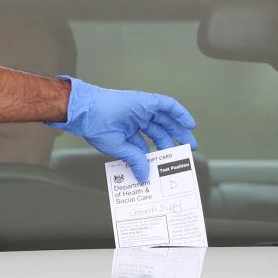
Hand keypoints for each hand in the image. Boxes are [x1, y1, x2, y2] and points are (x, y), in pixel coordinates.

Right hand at [48, 77, 196, 181]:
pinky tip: (189, 124)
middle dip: (172, 142)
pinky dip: (179, 113)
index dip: (157, 154)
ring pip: (165, 119)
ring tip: (189, 143)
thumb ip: (135, 160)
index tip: (166, 164)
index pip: (146, 143)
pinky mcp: (146, 101)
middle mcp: (136, 118)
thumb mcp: (119, 148)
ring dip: (179, 130)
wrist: (87, 112)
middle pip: (159, 131)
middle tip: (183, 153)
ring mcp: (141, 109)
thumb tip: (144, 175)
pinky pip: (167, 105)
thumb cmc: (95, 127)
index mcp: (127, 130)